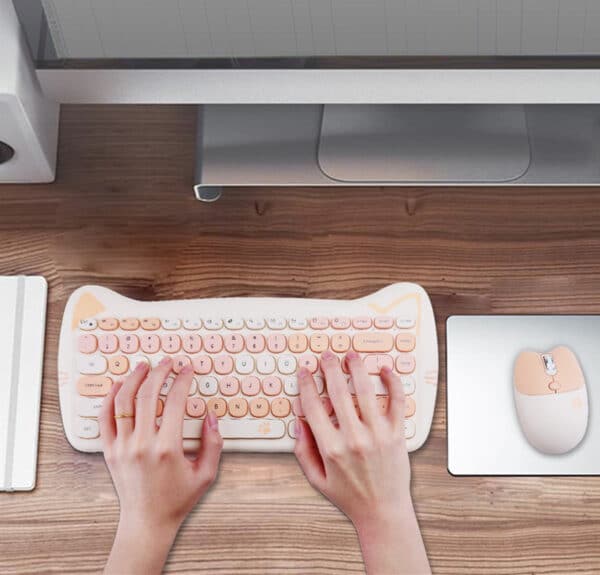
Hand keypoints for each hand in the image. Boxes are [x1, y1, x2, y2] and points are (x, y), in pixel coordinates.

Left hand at [99, 358, 223, 574]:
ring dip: (134, 379)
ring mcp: (122, 447)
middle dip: (160, 372)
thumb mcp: (206, 474)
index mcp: (167, 448)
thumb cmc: (177, 499)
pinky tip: (120, 385)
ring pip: (124, 402)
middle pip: (148, 395)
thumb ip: (214, 444)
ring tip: (144, 366)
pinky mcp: (110, 451)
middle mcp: (142, 444)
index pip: (175, 402)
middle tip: (168, 362)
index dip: (182, 380)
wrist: (147, 522)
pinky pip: (105, 418)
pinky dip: (110, 398)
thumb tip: (211, 416)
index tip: (187, 370)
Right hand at [294, 351, 429, 574]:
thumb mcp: (316, 479)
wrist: (383, 512)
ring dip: (357, 368)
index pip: (314, 407)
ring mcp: (377, 434)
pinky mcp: (397, 434)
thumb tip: (298, 423)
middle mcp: (354, 438)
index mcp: (331, 448)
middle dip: (329, 368)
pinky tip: (386, 370)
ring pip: (366, 391)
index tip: (304, 371)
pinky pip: (397, 403)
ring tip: (350, 356)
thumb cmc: (350, 496)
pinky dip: (392, 383)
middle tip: (326, 356)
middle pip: (338, 392)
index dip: (307, 385)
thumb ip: (303, 451)